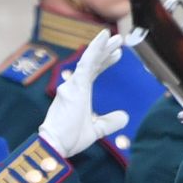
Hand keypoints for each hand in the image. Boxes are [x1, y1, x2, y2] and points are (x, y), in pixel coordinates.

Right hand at [38, 29, 132, 157]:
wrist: (56, 146)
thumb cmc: (70, 139)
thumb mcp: (97, 130)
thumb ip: (109, 122)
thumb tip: (125, 116)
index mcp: (79, 94)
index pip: (93, 72)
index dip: (105, 62)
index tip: (117, 54)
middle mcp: (75, 86)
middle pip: (92, 63)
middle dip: (105, 51)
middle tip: (118, 40)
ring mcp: (73, 84)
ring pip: (90, 59)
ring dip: (102, 47)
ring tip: (116, 37)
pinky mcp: (75, 85)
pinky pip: (87, 62)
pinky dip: (96, 49)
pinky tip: (104, 38)